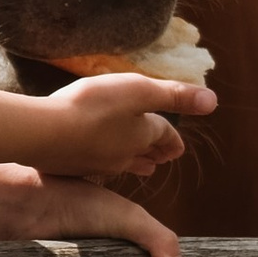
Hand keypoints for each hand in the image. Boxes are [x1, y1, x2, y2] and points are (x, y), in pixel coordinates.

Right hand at [25, 70, 215, 181]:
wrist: (43, 132)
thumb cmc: (92, 106)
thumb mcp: (140, 91)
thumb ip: (175, 95)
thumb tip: (213, 101)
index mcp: (142, 136)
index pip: (165, 138)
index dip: (173, 140)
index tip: (178, 148)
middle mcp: (123, 155)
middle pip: (145, 155)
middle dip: (155, 154)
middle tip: (162, 158)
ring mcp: (96, 163)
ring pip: (122, 163)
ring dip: (133, 161)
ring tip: (140, 165)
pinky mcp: (71, 165)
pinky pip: (94, 164)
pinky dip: (102, 161)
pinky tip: (94, 160)